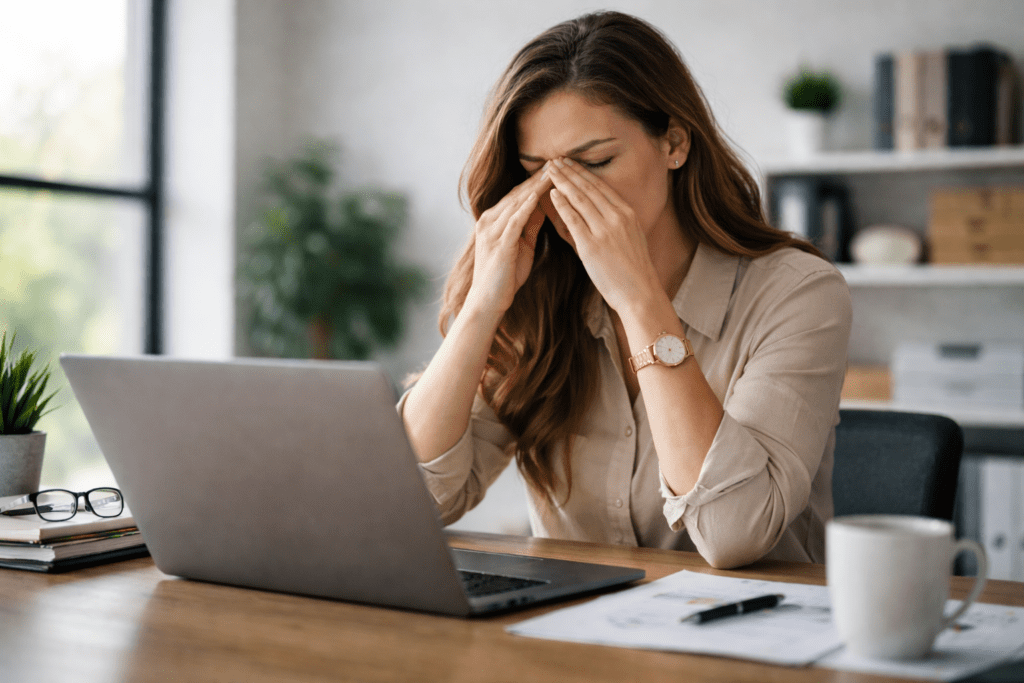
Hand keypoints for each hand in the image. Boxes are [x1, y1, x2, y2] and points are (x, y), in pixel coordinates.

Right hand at [465, 167, 551, 316]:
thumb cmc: (506, 277)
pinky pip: (513, 221)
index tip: (557, 168)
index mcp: (494, 220)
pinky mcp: (498, 244)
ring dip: (535, 187)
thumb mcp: (522, 246)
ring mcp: (491, 231)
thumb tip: (544, 205)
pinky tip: (538, 196)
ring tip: (553, 172)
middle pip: (517, 193)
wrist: (488, 302)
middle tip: (558, 161)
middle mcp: (489, 221)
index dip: (537, 180)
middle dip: (538, 177)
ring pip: (516, 203)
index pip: (519, 194)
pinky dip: (526, 207)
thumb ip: (530, 225)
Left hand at [545, 158, 660, 315]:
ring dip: (562, 181)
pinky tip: (551, 193)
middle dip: (570, 171)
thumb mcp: (628, 239)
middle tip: (555, 159)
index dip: (583, 172)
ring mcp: (605, 230)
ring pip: (579, 198)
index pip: (600, 186)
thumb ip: (610, 223)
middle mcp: (617, 217)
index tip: (570, 162)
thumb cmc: (631, 272)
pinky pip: (573, 219)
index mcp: (627, 213)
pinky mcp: (592, 245)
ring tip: (549, 170)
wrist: (640, 294)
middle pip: (588, 187)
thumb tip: (592, 212)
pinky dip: (561, 204)